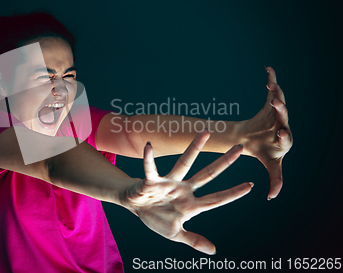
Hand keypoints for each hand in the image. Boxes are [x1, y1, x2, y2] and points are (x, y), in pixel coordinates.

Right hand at [121, 130, 252, 254]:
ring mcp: (168, 183)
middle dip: (224, 162)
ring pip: (184, 163)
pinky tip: (149, 147)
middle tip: (240, 147)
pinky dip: (148, 158)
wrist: (134, 206)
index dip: (233, 193)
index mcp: (190, 204)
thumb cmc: (155, 216)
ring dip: (194, 148)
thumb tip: (214, 252)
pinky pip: (150, 169)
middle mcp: (183, 189)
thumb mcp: (175, 233)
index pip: (216, 199)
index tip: (251, 185)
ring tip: (206, 132)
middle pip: (207, 174)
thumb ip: (194, 240)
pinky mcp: (151, 181)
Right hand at [239, 66, 292, 199]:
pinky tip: (268, 69)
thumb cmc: (266, 153)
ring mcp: (277, 112)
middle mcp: (283, 123)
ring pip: (279, 100)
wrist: (257, 140)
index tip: (280, 133)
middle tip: (276, 104)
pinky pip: (273, 89)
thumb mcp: (272, 166)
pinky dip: (272, 79)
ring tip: (271, 85)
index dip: (284, 134)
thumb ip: (276, 180)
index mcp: (285, 139)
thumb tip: (272, 198)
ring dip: (276, 92)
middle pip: (285, 115)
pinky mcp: (271, 104)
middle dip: (281, 109)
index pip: (287, 136)